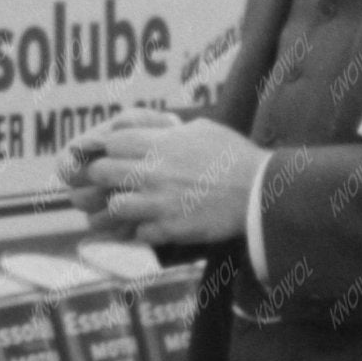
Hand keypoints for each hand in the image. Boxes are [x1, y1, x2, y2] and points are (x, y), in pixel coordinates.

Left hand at [68, 110, 261, 248]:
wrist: (259, 191)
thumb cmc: (234, 156)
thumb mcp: (201, 129)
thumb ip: (170, 131)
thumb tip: (152, 129)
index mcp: (160, 144)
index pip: (111, 142)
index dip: (111, 149)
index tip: (118, 155)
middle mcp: (153, 172)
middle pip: (102, 172)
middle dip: (105, 176)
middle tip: (117, 181)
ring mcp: (159, 202)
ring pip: (114, 205)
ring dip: (121, 205)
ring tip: (135, 205)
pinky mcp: (169, 228)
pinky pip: (139, 232)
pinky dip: (144, 229)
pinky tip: (156, 223)